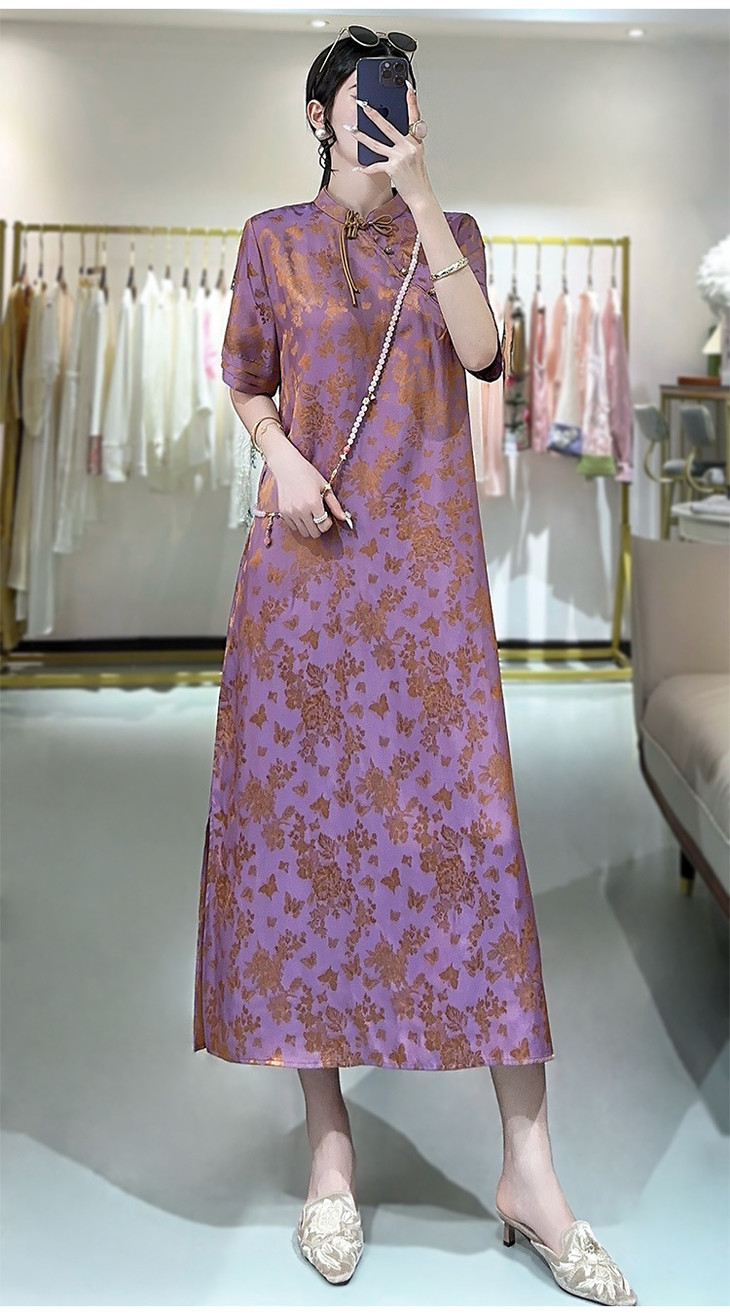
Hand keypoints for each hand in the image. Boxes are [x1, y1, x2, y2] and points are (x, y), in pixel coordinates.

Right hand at [267, 440, 347, 538]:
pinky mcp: (283, 512)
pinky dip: (298, 524)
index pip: (324, 526)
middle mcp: (301, 510)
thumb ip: (334, 504)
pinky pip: (293, 528)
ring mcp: (290, 512)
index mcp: (314, 503)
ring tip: (310, 515)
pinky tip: (300, 513)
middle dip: (319, 527)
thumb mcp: (325, 487)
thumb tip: (343, 518)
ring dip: (309, 527)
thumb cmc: (308, 474)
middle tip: (319, 516)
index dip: (328, 523)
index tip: (327, 516)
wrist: (287, 467)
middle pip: (314, 533)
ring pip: (303, 533)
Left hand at [347, 81, 432, 208]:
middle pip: (387, 127)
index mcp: (415, 141)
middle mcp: (408, 146)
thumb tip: (391, 136)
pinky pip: (375, 166)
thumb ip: (406, 143)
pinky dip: (365, 168)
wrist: (421, 195)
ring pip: (376, 144)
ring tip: (351, 128)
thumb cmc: (417, 177)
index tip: (408, 88)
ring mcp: (400, 157)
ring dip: (361, 136)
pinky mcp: (392, 168)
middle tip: (363, 104)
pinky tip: (357, 167)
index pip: (414, 117)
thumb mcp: (416, 156)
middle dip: (373, 114)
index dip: (411, 102)